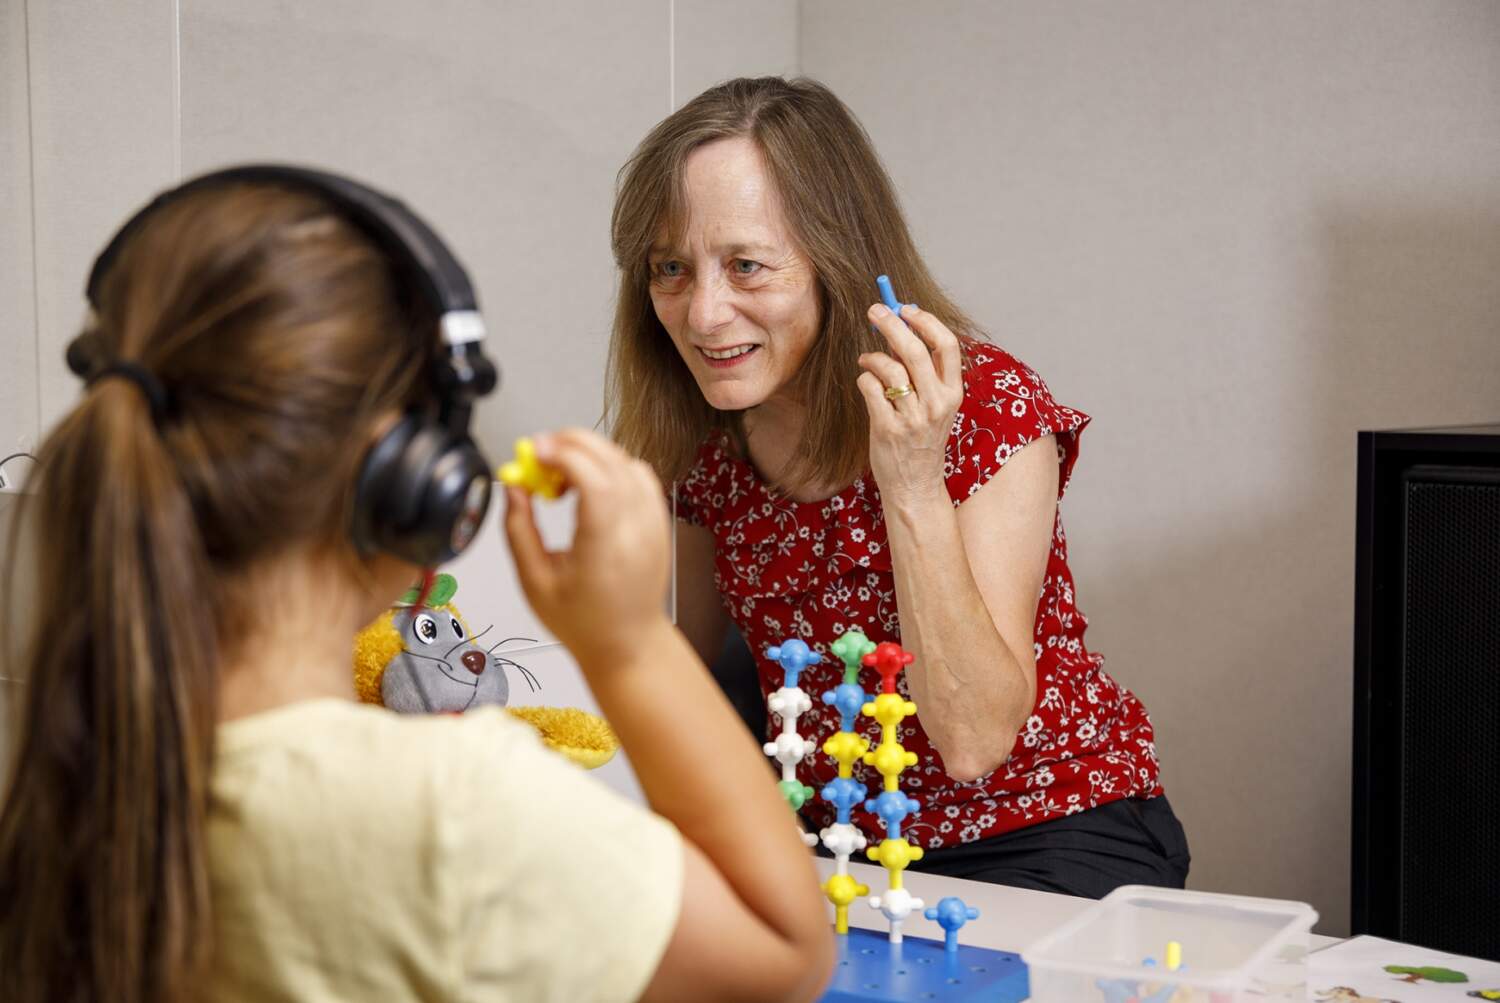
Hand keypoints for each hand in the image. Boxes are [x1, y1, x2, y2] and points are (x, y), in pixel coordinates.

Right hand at [502, 428, 671, 666]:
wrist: (628, 644)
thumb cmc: (584, 623)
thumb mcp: (535, 582)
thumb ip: (519, 530)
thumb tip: (513, 487)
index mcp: (606, 547)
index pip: (593, 479)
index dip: (562, 454)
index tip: (534, 451)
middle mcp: (637, 530)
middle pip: (612, 460)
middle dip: (572, 443)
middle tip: (541, 452)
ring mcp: (654, 525)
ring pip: (627, 462)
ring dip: (592, 454)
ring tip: (560, 476)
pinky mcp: (660, 522)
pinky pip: (640, 476)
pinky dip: (612, 467)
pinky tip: (588, 484)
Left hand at [855, 303, 964, 509]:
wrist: (915, 486)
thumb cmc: (922, 440)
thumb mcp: (934, 407)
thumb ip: (922, 372)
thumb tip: (899, 328)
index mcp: (953, 394)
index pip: (947, 345)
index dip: (926, 321)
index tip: (906, 309)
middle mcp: (936, 404)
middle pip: (914, 351)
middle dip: (892, 324)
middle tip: (874, 311)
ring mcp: (912, 418)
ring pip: (889, 368)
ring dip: (873, 357)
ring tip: (866, 359)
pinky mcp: (887, 429)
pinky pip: (870, 388)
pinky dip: (864, 379)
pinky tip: (865, 383)